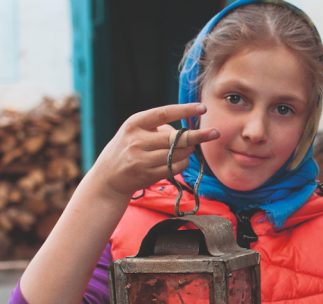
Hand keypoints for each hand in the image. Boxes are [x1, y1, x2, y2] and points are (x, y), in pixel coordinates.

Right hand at [89, 103, 219, 198]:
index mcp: (134, 123)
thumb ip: (156, 127)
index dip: (185, 110)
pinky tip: (180, 161)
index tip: (202, 108)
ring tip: (188, 148)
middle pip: (176, 138)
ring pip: (178, 154)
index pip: (164, 113)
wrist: (107, 177)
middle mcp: (137, 141)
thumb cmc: (126, 148)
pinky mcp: (147, 175)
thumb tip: (185, 130)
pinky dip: (182, 164)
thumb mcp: (134, 130)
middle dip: (197, 136)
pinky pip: (174, 168)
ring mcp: (142, 159)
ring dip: (188, 151)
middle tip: (215, 132)